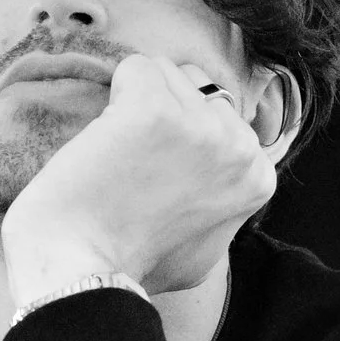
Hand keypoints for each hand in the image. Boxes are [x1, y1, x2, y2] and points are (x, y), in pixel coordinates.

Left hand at [0, 54, 270, 302]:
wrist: (82, 271)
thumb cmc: (131, 265)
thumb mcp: (203, 247)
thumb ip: (219, 208)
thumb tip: (212, 188)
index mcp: (257, 177)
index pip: (222, 117)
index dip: (181, 137)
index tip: (155, 177)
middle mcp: (241, 149)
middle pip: (197, 88)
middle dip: (161, 115)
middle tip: (131, 169)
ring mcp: (202, 126)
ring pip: (166, 73)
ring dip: (133, 103)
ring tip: (117, 159)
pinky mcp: (155, 109)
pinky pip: (134, 68)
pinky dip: (112, 96)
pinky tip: (103, 143)